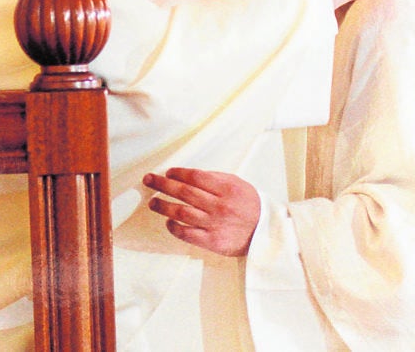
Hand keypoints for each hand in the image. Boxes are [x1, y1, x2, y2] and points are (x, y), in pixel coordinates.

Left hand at [143, 167, 260, 256]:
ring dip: (163, 206)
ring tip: (152, 202)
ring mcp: (215, 224)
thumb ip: (216, 178)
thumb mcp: (238, 185)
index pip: (196, 177)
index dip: (178, 173)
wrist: (266, 233)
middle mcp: (219, 206)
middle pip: (185, 192)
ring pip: (182, 212)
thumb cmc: (249, 206)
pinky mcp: (212, 242)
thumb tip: (189, 175)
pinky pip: (187, 234)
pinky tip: (168, 222)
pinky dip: (174, 227)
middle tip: (149, 180)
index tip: (168, 172)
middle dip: (163, 185)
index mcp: (227, 188)